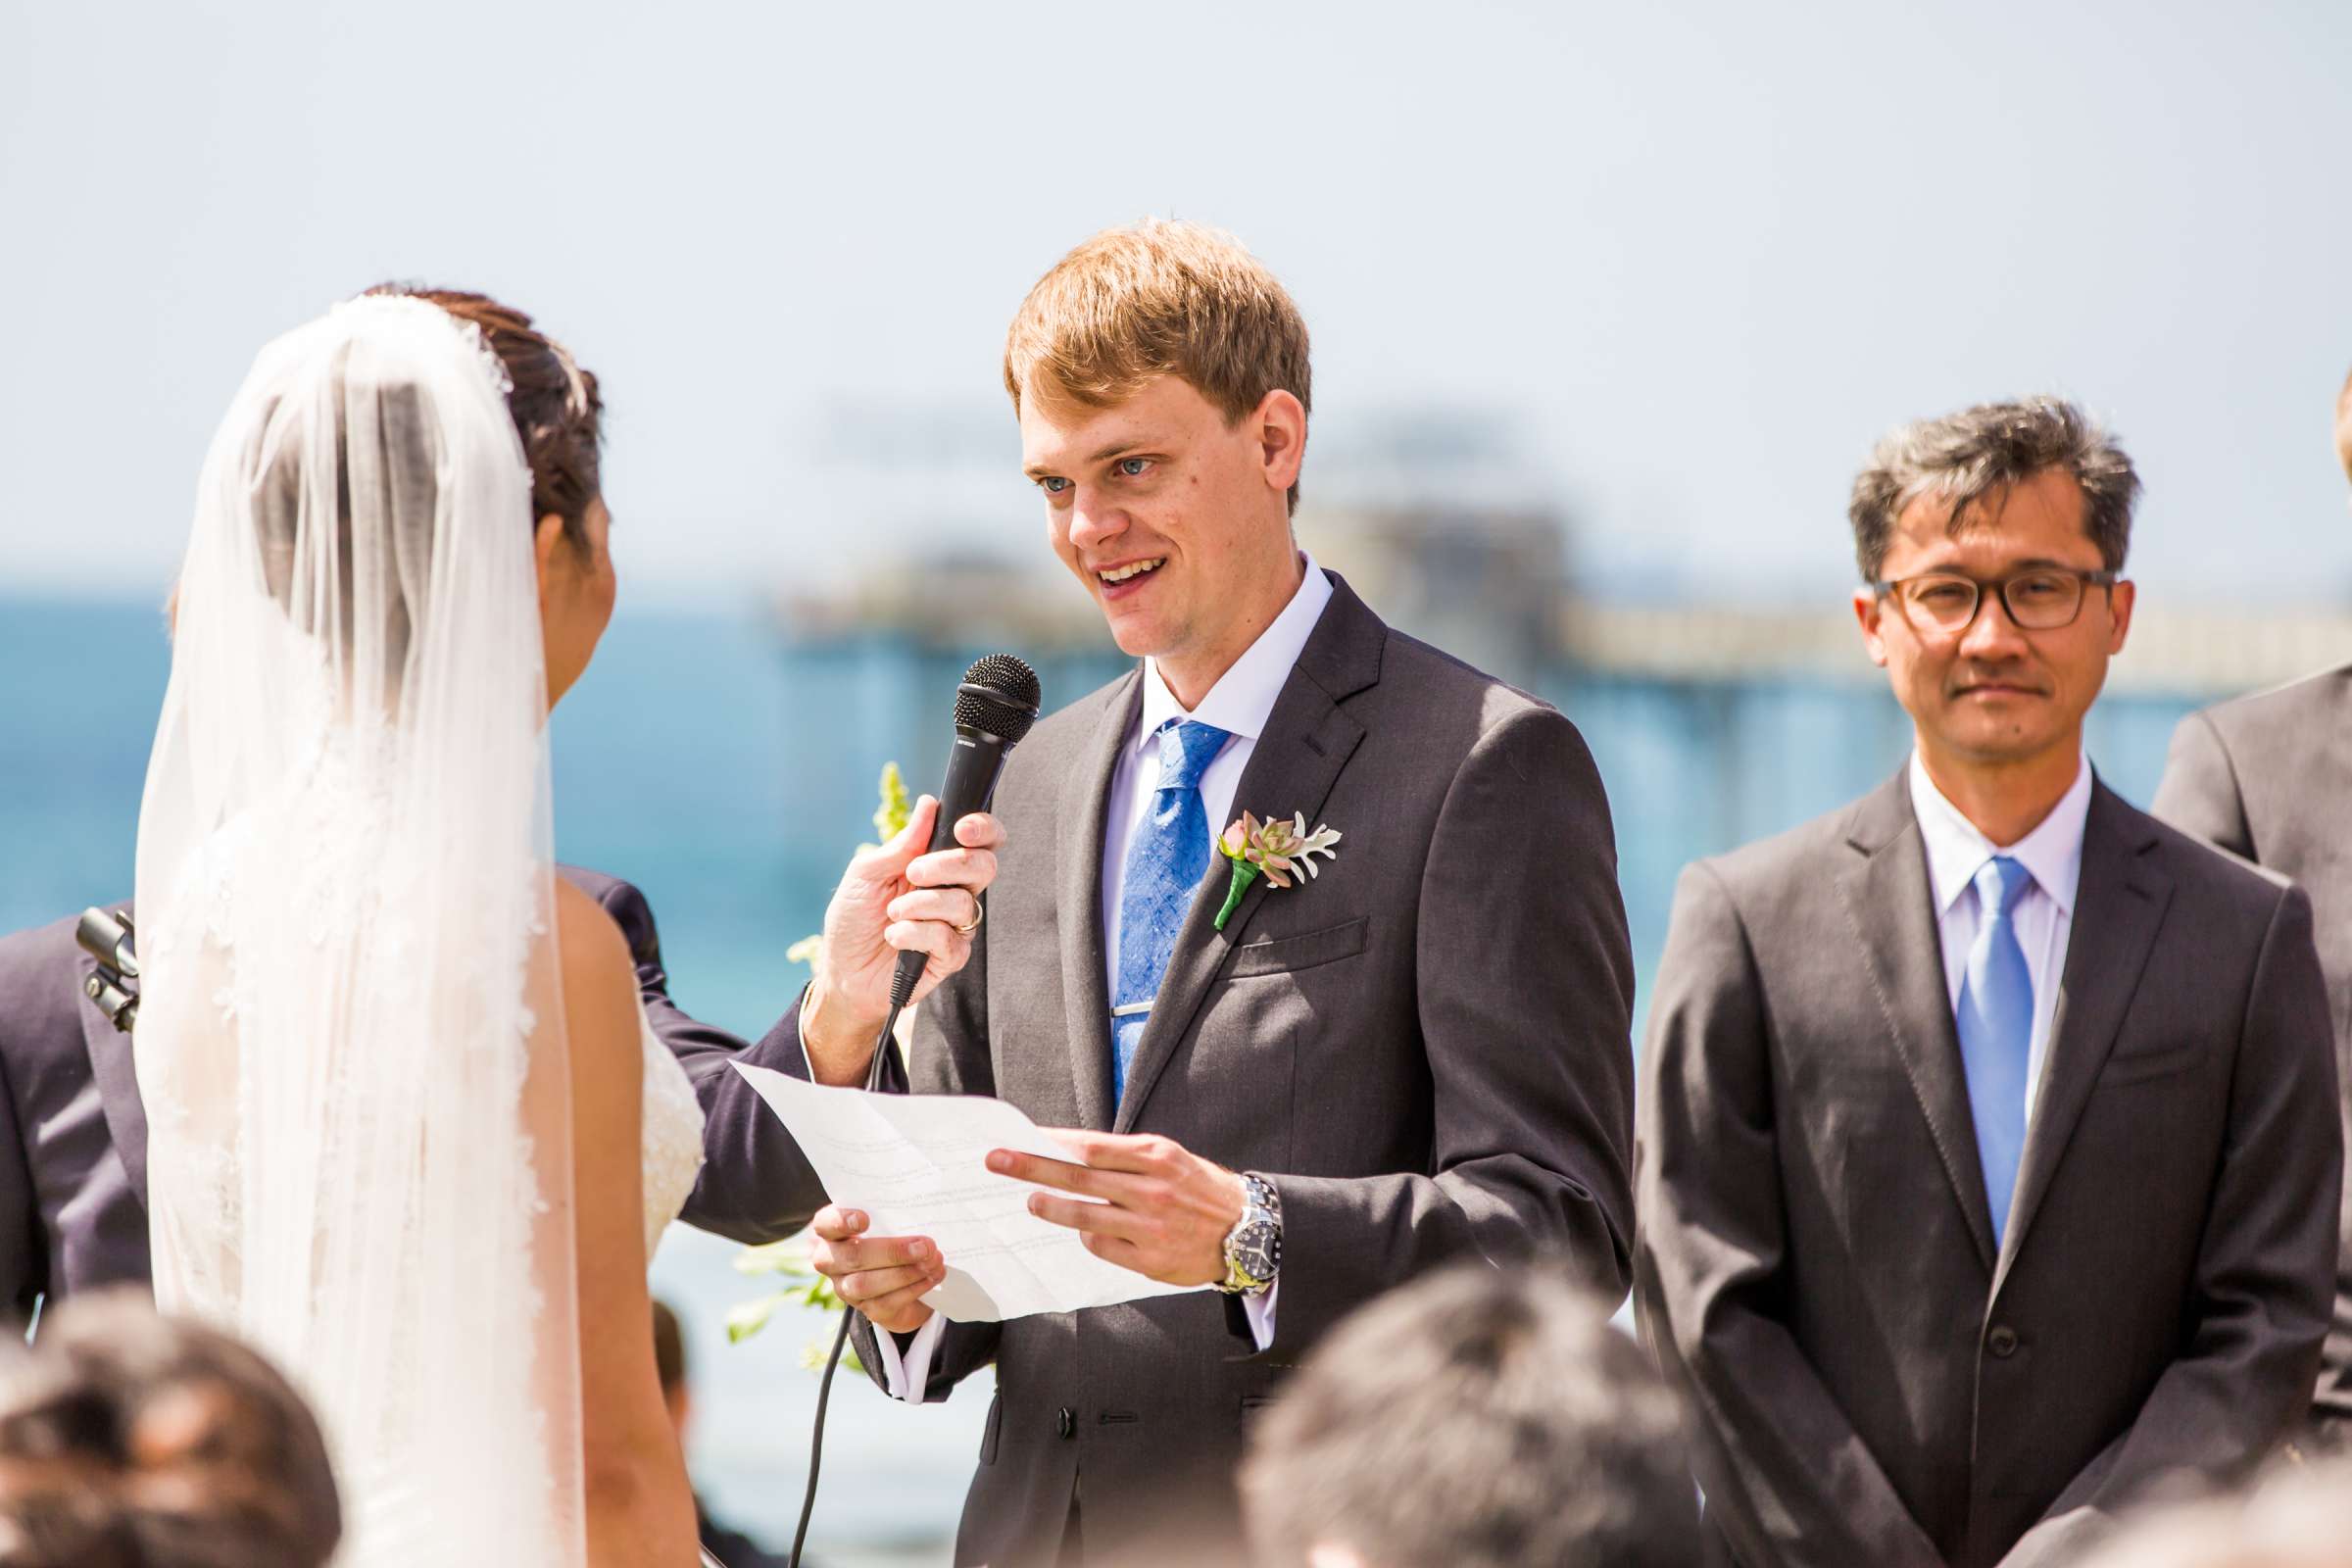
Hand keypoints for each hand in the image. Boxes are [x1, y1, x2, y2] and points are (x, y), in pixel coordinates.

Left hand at [802, 796, 1003, 1084]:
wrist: (841, 971)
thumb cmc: (853, 918)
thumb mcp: (866, 873)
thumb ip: (902, 844)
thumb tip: (929, 805)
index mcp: (939, 864)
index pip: (982, 840)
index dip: (983, 829)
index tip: (962, 829)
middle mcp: (954, 891)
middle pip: (985, 866)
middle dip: (950, 864)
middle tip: (914, 873)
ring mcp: (956, 925)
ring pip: (963, 903)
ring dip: (921, 904)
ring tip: (892, 914)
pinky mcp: (951, 956)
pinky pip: (948, 937)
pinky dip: (915, 934)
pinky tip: (895, 937)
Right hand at [806, 1204, 947, 1334]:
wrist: (904, 1275)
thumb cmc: (893, 1236)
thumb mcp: (890, 1221)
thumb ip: (895, 1215)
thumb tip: (922, 1214)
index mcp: (833, 1232)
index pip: (825, 1223)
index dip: (840, 1221)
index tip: (865, 1219)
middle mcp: (833, 1261)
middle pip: (851, 1257)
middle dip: (891, 1252)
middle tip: (924, 1246)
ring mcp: (846, 1288)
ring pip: (865, 1285)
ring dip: (904, 1273)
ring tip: (932, 1262)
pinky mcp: (868, 1309)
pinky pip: (886, 1303)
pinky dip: (913, 1288)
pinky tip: (932, 1277)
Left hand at [989, 1131, 1246, 1286]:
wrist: (1247, 1232)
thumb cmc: (1200, 1189)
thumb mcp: (1169, 1158)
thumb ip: (1124, 1157)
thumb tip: (1071, 1154)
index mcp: (1155, 1156)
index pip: (1090, 1147)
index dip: (1051, 1142)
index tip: (1021, 1136)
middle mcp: (1150, 1189)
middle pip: (1077, 1178)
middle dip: (1031, 1168)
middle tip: (998, 1161)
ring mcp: (1148, 1227)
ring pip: (1084, 1216)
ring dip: (1051, 1207)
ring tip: (1033, 1201)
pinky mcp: (1149, 1260)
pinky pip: (1102, 1247)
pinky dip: (1089, 1236)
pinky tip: (1086, 1230)